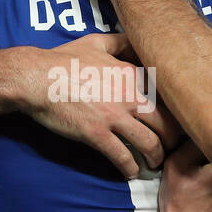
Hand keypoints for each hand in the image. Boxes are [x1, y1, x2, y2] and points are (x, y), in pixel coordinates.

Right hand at [14, 35, 180, 178]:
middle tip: (171, 148)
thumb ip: (119, 42)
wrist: (37, 78)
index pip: (166, 96)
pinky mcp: (97, 134)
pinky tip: (130, 173)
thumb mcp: (96, 42)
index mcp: (131, 74)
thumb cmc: (62, 59)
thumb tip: (135, 39)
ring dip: (156, 157)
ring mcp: (114, 117)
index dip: (174, 111)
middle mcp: (129, 96)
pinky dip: (130, 168)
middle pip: (166, 123)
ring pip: (149, 143)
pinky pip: (122, 156)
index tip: (174, 121)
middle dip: (172, 139)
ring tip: (154, 164)